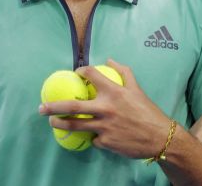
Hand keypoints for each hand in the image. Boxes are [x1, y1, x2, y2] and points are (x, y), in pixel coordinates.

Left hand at [38, 59, 171, 158]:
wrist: (160, 137)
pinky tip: (95, 135)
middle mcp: (107, 109)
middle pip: (73, 107)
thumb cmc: (149, 112)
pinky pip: (93, 138)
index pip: (91, 76)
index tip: (75, 73)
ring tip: (52, 122)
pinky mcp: (105, 142)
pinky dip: (92, 136)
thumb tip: (109, 60)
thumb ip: (124, 73)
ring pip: (76, 125)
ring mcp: (104, 127)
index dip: (80, 71)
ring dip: (60, 124)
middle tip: (41, 107)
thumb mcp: (138, 89)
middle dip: (54, 106)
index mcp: (115, 92)